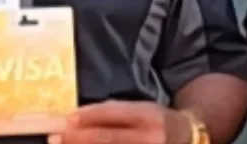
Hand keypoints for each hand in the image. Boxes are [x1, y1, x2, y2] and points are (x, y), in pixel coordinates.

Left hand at [51, 101, 190, 143]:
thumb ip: (116, 112)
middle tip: (57, 138)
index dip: (89, 118)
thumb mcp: (142, 108)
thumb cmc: (158, 120)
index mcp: (148, 115)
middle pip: (109, 138)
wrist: (188, 137)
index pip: (114, 115)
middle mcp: (150, 136)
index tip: (67, 120)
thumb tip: (81, 116)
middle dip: (80, 138)